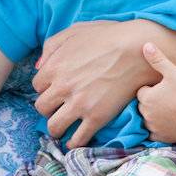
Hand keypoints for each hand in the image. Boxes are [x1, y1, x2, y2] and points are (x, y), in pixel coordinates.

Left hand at [34, 20, 160, 146]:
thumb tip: (38, 67)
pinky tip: (74, 142)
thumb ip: (51, 46)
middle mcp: (62, 88)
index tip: (56, 90)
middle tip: (58, 108)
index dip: (47, 88)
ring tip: (62, 128)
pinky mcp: (97, 117)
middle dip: (48, 108)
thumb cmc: (108, 36)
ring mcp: (79, 104)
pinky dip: (73, 143)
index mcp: (54, 67)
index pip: (37, 86)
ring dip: (56, 129)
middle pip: (41, 107)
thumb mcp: (74, 31)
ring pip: (54, 127)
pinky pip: (78, 139)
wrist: (137, 49)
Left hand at [136, 42, 175, 142]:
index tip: (166, 89)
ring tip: (172, 110)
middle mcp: (147, 114)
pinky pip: (153, 134)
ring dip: (155, 116)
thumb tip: (146, 44)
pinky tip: (169, 122)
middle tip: (171, 99)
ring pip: (148, 120)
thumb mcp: (173, 72)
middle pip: (144, 107)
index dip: (153, 90)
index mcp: (146, 98)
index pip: (142, 93)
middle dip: (153, 103)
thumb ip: (157, 59)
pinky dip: (159, 130)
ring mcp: (154, 127)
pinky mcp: (162, 137)